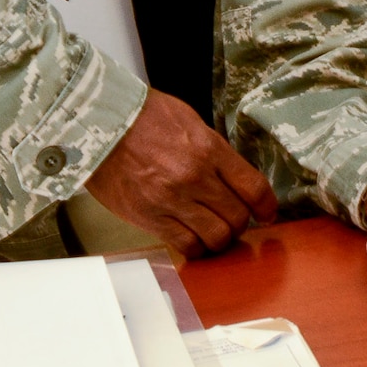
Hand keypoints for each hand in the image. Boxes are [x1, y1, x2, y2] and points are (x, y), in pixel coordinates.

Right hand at [84, 89, 277, 256]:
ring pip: (216, 237)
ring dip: (220, 239)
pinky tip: (194, 240)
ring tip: (214, 232)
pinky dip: (196, 248)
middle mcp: (195, 177)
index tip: (268, 213)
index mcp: (209, 149)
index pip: (253, 188)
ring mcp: (172, 200)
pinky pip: (186, 245)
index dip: (267, 206)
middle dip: (241, 222)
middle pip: (238, 216)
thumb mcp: (190, 122)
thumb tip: (234, 176)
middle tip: (234, 220)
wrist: (99, 125)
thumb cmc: (143, 117)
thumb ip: (215, 150)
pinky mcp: (150, 218)